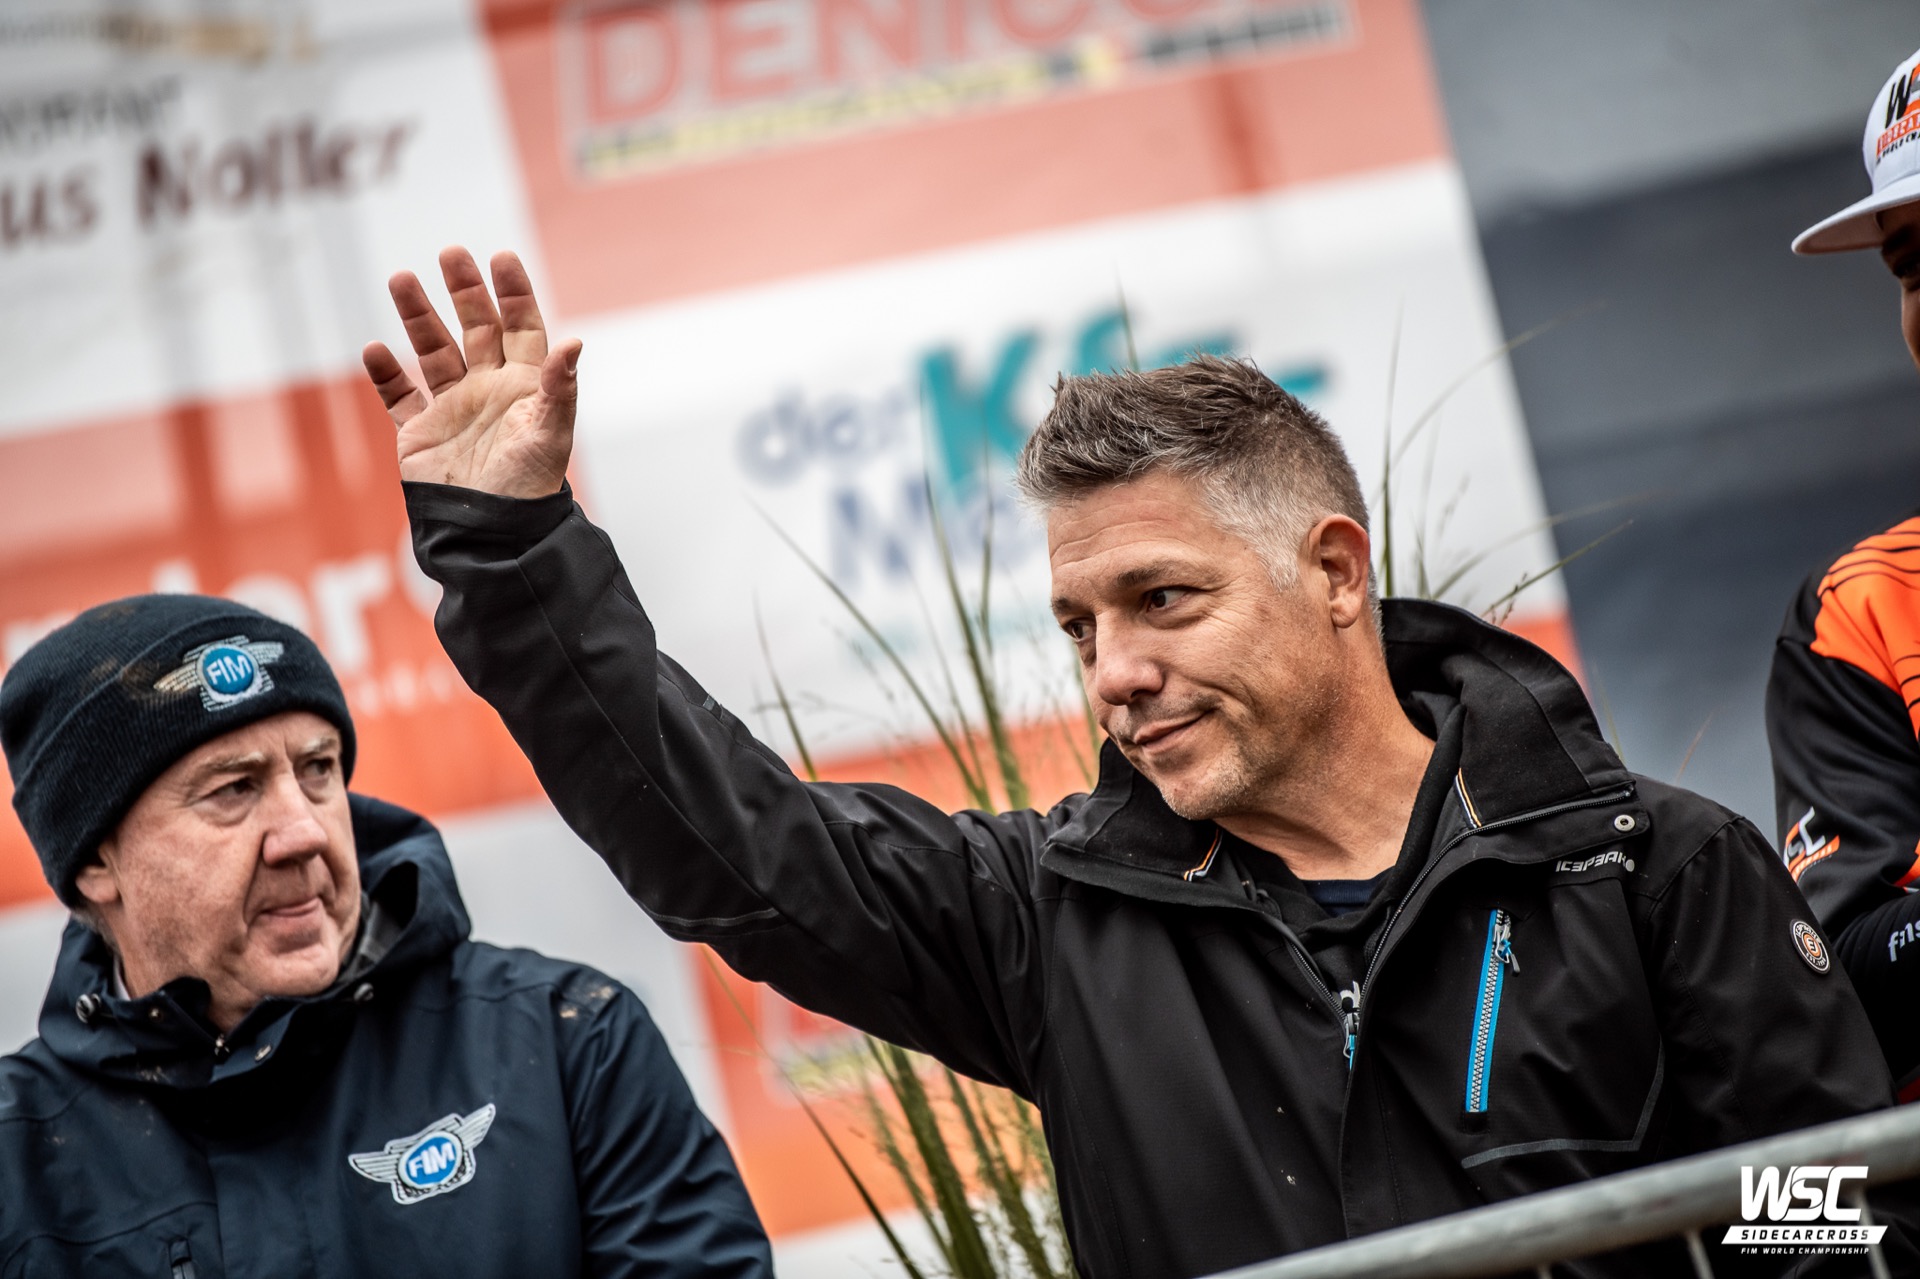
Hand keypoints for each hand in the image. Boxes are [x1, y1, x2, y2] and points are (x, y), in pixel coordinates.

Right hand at [363, 247, 580, 498]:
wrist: (493, 536)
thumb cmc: (529, 487)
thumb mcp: (549, 435)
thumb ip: (559, 389)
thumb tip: (573, 342)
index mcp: (524, 386)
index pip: (521, 328)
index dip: (513, 293)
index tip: (501, 257)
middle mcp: (488, 390)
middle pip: (476, 328)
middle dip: (465, 291)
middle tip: (451, 253)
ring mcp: (453, 409)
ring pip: (432, 351)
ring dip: (417, 317)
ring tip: (401, 279)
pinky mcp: (421, 434)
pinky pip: (398, 397)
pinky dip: (385, 375)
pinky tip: (374, 350)